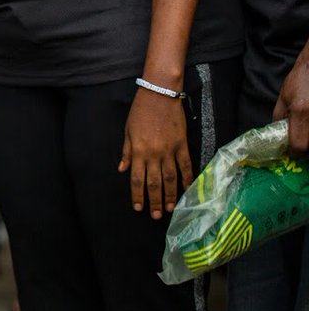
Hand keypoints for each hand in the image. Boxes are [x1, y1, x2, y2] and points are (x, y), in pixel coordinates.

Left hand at [118, 89, 193, 217]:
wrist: (160, 94)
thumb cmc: (140, 112)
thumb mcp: (127, 131)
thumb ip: (126, 152)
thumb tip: (122, 169)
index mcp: (138, 151)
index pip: (137, 179)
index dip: (137, 195)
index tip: (138, 207)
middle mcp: (154, 154)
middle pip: (154, 183)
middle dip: (155, 201)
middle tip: (156, 216)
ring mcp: (170, 150)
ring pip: (171, 178)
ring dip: (171, 195)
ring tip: (171, 209)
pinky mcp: (183, 145)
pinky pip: (186, 166)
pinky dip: (187, 179)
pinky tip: (188, 190)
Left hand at [273, 44, 308, 155]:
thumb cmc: (300, 81)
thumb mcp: (283, 98)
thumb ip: (279, 119)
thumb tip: (278, 137)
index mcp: (301, 112)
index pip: (299, 145)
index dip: (294, 152)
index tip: (291, 151)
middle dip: (304, 148)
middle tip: (299, 143)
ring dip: (308, 139)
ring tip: (304, 130)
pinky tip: (308, 125)